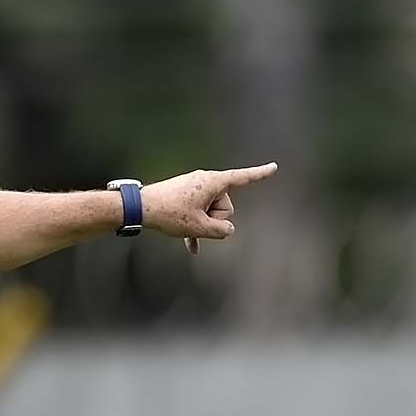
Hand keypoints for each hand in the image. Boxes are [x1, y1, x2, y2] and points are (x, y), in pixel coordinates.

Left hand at [139, 162, 278, 254]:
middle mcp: (206, 181)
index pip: (243, 178)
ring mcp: (194, 189)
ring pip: (210, 213)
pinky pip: (198, 214)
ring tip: (183, 225)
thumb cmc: (169, 213)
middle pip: (225, 206)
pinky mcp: (184, 197)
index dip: (260, 174)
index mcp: (213, 182)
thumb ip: (221, 231)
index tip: (275, 167)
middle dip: (214, 218)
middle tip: (193, 220)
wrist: (140, 208)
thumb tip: (227, 230)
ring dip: (201, 224)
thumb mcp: (200, 227)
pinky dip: (195, 229)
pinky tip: (192, 248)